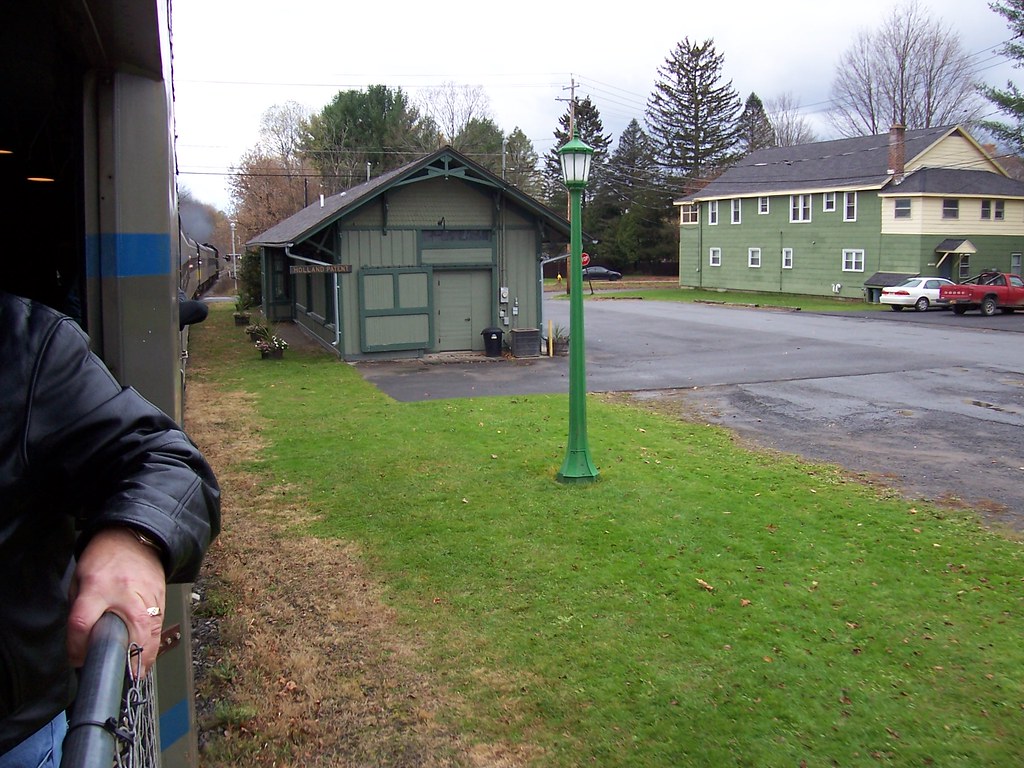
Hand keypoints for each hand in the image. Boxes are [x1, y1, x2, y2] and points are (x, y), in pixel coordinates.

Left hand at [66, 528, 166, 673]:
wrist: (135, 536)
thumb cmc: (104, 556)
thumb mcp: (81, 578)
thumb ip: (80, 608)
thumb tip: (78, 641)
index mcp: (98, 586)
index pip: (84, 622)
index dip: (77, 646)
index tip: (76, 657)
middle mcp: (125, 594)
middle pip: (131, 633)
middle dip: (127, 659)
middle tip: (121, 678)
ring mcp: (147, 598)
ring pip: (150, 634)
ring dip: (144, 658)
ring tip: (136, 675)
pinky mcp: (160, 601)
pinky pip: (158, 628)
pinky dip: (153, 646)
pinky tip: (147, 659)